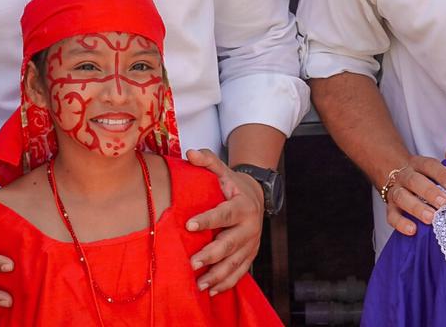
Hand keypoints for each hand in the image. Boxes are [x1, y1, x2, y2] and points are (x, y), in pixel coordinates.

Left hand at [185, 148, 263, 294]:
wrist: (256, 197)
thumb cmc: (232, 185)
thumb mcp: (222, 170)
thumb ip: (207, 160)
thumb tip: (190, 153)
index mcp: (243, 205)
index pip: (225, 214)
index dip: (208, 220)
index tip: (189, 225)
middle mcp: (250, 227)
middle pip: (231, 243)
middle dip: (212, 254)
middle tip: (193, 263)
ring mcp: (251, 244)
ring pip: (235, 263)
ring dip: (217, 275)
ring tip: (199, 284)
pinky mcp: (250, 256)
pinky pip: (240, 273)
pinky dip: (226, 283)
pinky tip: (211, 291)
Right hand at [382, 155, 445, 236]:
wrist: (395, 177)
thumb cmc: (424, 177)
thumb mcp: (432, 169)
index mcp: (417, 164)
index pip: (429, 165)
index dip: (442, 174)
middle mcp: (404, 176)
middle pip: (414, 181)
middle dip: (430, 192)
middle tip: (444, 203)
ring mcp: (395, 192)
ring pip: (402, 197)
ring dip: (417, 208)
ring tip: (431, 218)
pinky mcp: (390, 208)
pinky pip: (392, 216)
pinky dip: (401, 223)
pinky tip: (413, 230)